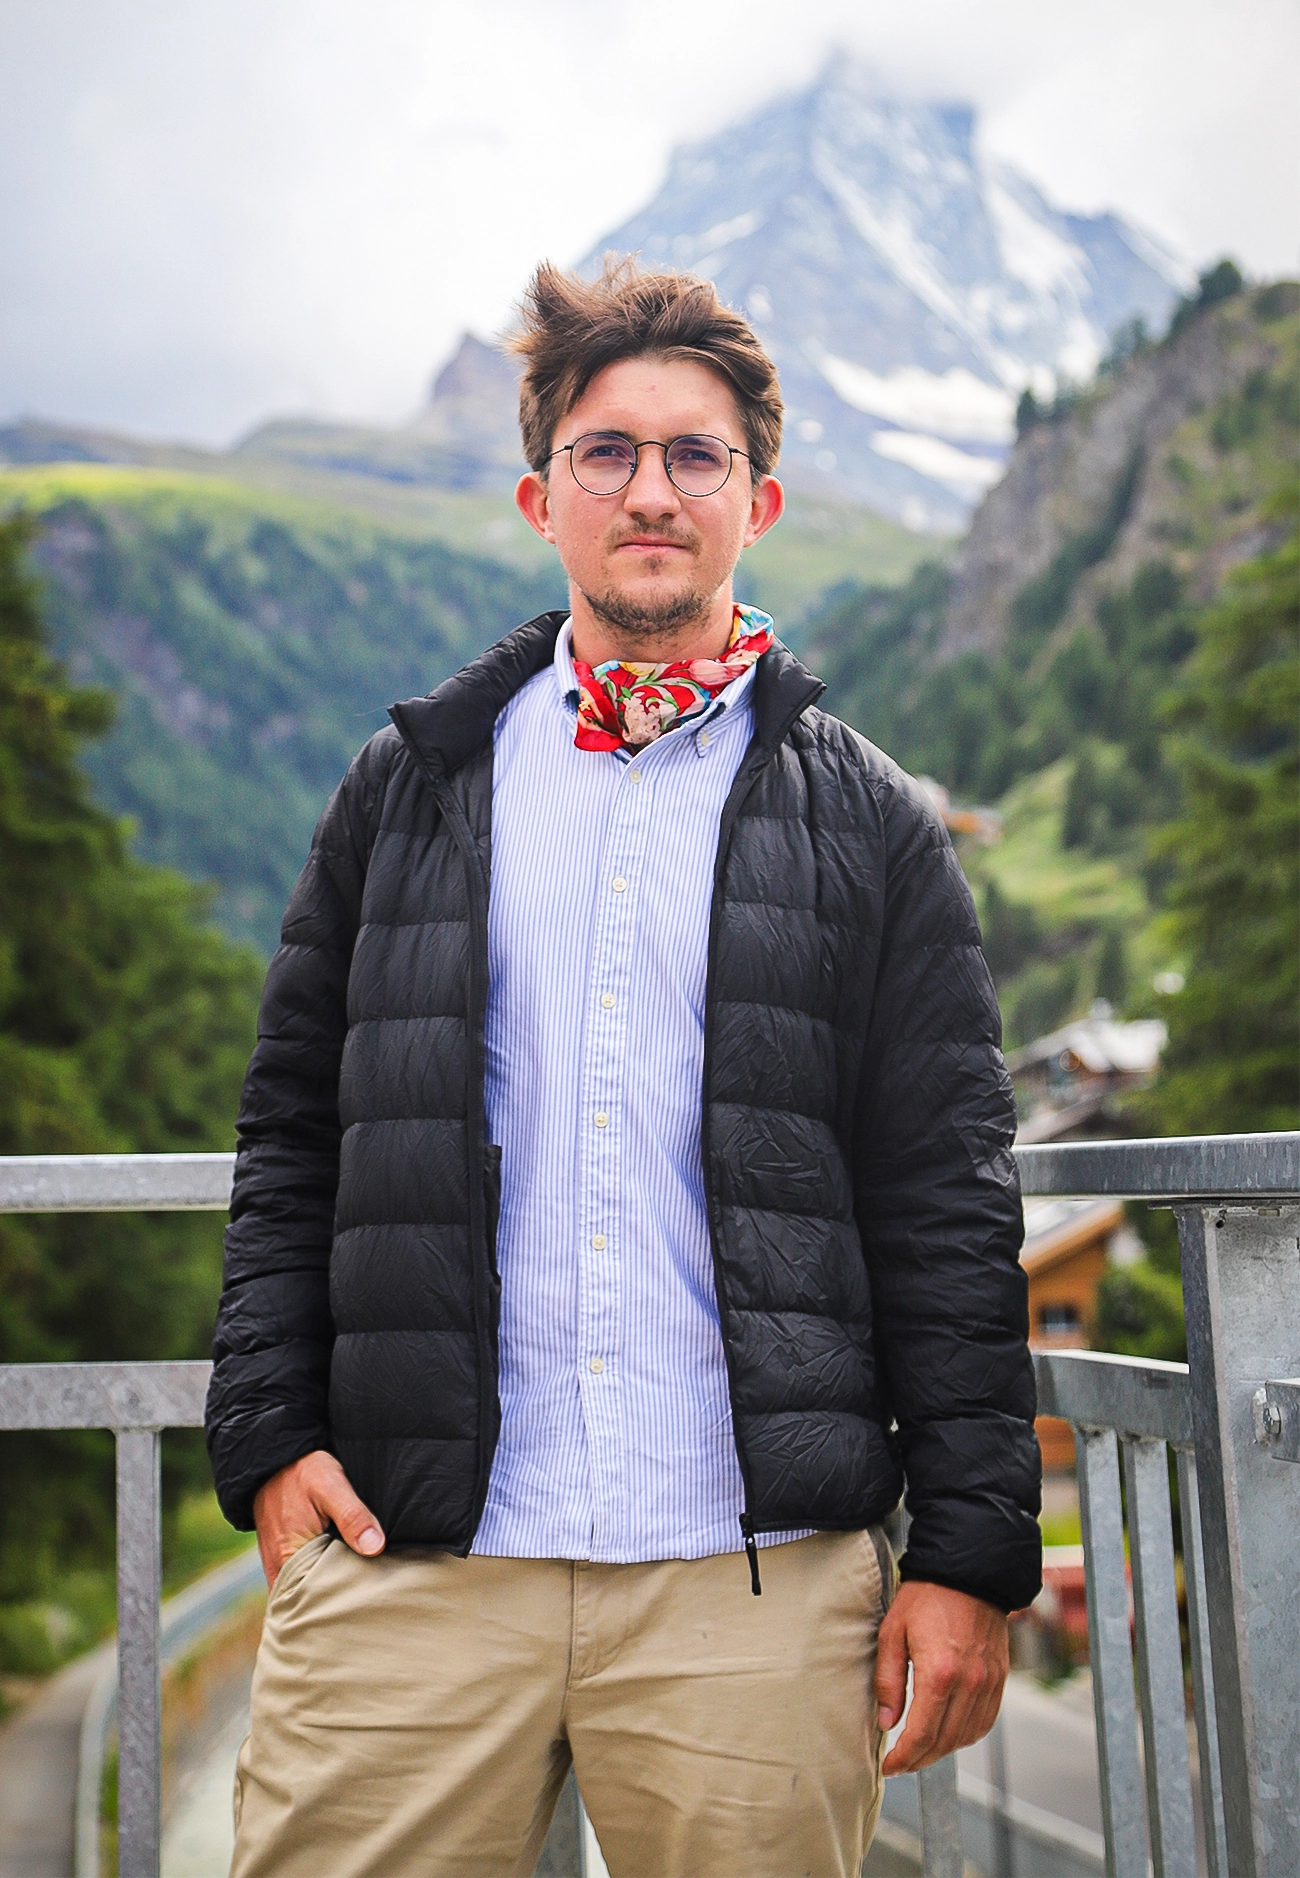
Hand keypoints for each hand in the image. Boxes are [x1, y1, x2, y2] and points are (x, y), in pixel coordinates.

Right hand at [253, 1449, 384, 1589]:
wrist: (274, 1460)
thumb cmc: (303, 1471)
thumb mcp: (330, 1485)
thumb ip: (352, 1515)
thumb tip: (375, 1548)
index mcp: (289, 1559)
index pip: (319, 1601)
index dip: (346, 1603)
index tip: (372, 1602)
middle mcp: (280, 1571)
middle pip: (314, 1602)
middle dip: (340, 1604)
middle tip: (373, 1603)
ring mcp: (280, 1568)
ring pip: (309, 1594)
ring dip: (331, 1594)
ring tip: (362, 1595)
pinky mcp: (284, 1561)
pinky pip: (303, 1582)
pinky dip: (321, 1582)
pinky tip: (345, 1577)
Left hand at [876, 1580, 1008, 1774]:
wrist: (968, 1571)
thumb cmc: (926, 1596)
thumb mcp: (893, 1632)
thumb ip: (888, 1681)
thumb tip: (886, 1722)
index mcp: (940, 1673)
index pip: (922, 1735)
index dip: (904, 1758)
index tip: (888, 1767)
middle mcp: (969, 1683)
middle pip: (945, 1742)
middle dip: (920, 1759)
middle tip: (901, 1762)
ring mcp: (988, 1682)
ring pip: (967, 1736)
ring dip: (942, 1750)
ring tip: (921, 1749)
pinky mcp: (999, 1678)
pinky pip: (985, 1721)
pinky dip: (966, 1734)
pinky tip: (948, 1732)